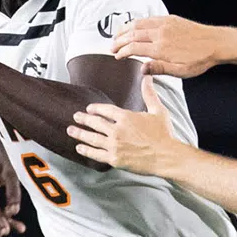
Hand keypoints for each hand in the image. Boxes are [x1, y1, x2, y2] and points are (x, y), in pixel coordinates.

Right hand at [0, 145, 27, 236]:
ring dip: (3, 220)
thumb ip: (13, 191)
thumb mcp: (11, 171)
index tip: (7, 230)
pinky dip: (2, 214)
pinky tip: (13, 219)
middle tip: (21, 229)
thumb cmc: (5, 154)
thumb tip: (14, 211)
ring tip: (22, 228)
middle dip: (2, 223)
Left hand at [68, 76, 187, 176]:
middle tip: (76, 117)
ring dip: (79, 134)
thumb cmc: (164, 134)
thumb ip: (149, 93)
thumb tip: (147, 76)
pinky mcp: (114, 159)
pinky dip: (86, 150)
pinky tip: (79, 148)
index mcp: (126, 117)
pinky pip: (96, 154)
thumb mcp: (158, 110)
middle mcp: (117, 130)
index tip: (89, 109)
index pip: (105, 110)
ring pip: (92, 138)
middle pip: (95, 123)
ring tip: (70, 130)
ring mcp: (114, 145)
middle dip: (83, 119)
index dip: (95, 109)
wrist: (166, 156)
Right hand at [110, 14, 221, 77]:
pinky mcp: (170, 19)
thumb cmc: (200, 59)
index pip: (134, 48)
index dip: (122, 52)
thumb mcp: (180, 71)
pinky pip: (149, 18)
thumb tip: (142, 69)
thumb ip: (159, 69)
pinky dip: (137, 22)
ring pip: (138, 24)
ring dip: (125, 30)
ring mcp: (165, 24)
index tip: (117, 57)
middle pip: (132, 35)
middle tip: (112, 48)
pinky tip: (134, 26)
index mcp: (161, 48)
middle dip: (119, 41)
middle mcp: (160, 34)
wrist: (216, 43)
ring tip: (117, 35)